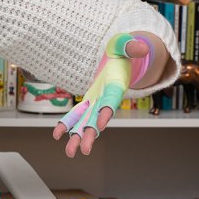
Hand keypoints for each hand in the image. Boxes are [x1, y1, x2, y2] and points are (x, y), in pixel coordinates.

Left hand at [52, 33, 150, 157]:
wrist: (120, 61)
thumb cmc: (122, 52)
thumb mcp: (125, 45)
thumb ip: (132, 46)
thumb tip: (141, 47)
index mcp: (116, 86)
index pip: (112, 101)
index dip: (107, 112)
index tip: (102, 125)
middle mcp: (106, 99)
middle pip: (98, 119)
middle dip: (91, 134)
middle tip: (84, 151)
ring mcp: (96, 102)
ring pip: (87, 122)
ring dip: (78, 137)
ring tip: (70, 153)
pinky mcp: (88, 101)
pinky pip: (76, 114)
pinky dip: (67, 124)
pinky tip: (56, 135)